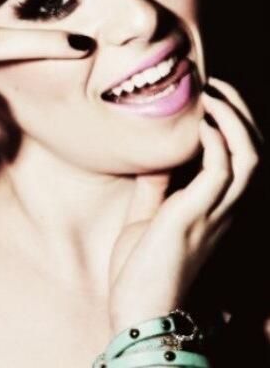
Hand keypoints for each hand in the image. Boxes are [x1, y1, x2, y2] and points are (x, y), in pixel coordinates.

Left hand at [106, 76, 262, 334]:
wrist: (138, 308)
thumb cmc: (142, 267)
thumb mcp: (148, 216)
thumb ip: (156, 187)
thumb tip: (154, 158)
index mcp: (214, 207)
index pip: (239, 159)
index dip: (233, 125)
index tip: (210, 97)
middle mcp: (223, 208)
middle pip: (255, 151)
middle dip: (242, 113)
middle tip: (218, 85)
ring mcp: (214, 212)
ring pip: (249, 157)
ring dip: (233, 120)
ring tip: (212, 94)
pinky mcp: (197, 215)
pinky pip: (221, 170)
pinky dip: (216, 141)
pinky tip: (200, 123)